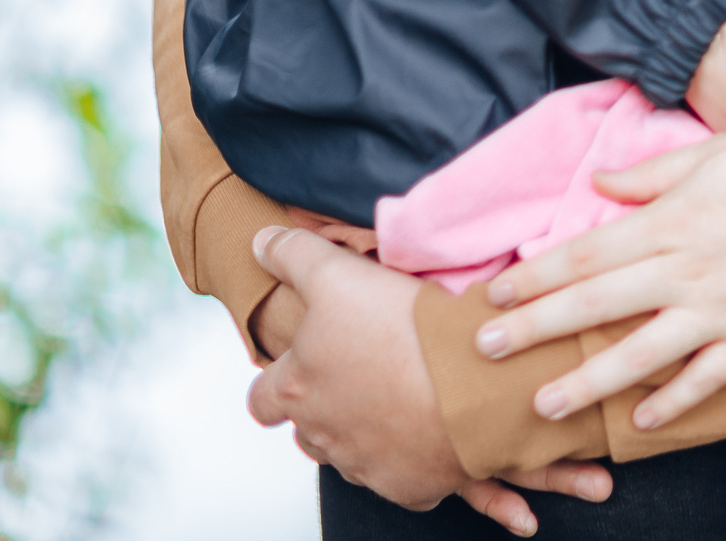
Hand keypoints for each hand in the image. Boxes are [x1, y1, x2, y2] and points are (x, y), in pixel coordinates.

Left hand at [244, 227, 611, 534]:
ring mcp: (370, 467)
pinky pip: (415, 484)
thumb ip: (293, 255)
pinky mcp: (415, 485)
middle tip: (365, 381)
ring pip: (359, 459)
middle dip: (332, 411)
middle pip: (311, 433)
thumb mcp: (337, 275)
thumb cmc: (400, 332)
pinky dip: (430, 472)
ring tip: (412, 406)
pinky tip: (453, 454)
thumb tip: (259, 240)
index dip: (277, 382)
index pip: (263, 398)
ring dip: (378, 437)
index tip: (295, 371)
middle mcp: (327, 437)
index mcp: (298, 390)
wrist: (466, 385)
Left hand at [475, 137, 725, 430]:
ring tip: (543, 405)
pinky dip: (671, 404)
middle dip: (534, 331)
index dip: (534, 277)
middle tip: (486, 353)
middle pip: (593, 307)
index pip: (584, 254)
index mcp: (669, 222)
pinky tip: (641, 422)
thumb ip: (652, 173)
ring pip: (638, 356)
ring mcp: (717, 313)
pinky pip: (702, 380)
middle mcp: (683, 272)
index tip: (497, 295)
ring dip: (586, 383)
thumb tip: (601, 183)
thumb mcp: (717, 153)